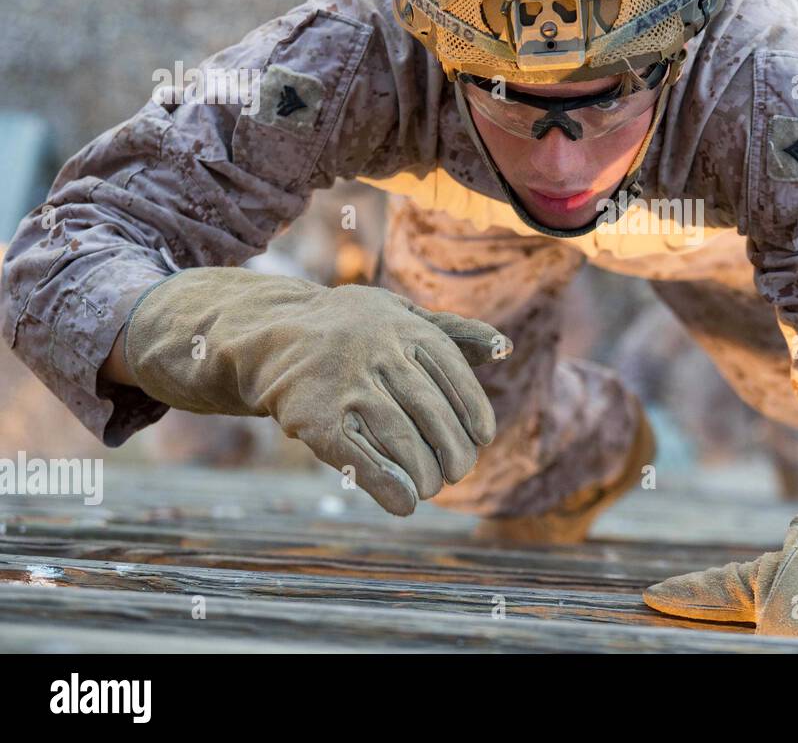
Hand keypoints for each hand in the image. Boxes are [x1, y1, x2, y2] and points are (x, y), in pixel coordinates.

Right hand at [125, 267, 509, 514]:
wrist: (269, 334)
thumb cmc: (352, 330)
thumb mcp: (401, 315)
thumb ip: (453, 332)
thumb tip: (505, 348)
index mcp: (407, 329)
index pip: (455, 378)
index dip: (473, 412)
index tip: (481, 437)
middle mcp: (380, 354)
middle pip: (433, 413)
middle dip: (453, 451)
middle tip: (458, 471)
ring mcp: (346, 385)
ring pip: (401, 439)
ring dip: (424, 473)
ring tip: (432, 487)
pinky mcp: (315, 418)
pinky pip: (358, 458)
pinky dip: (385, 486)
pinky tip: (404, 505)